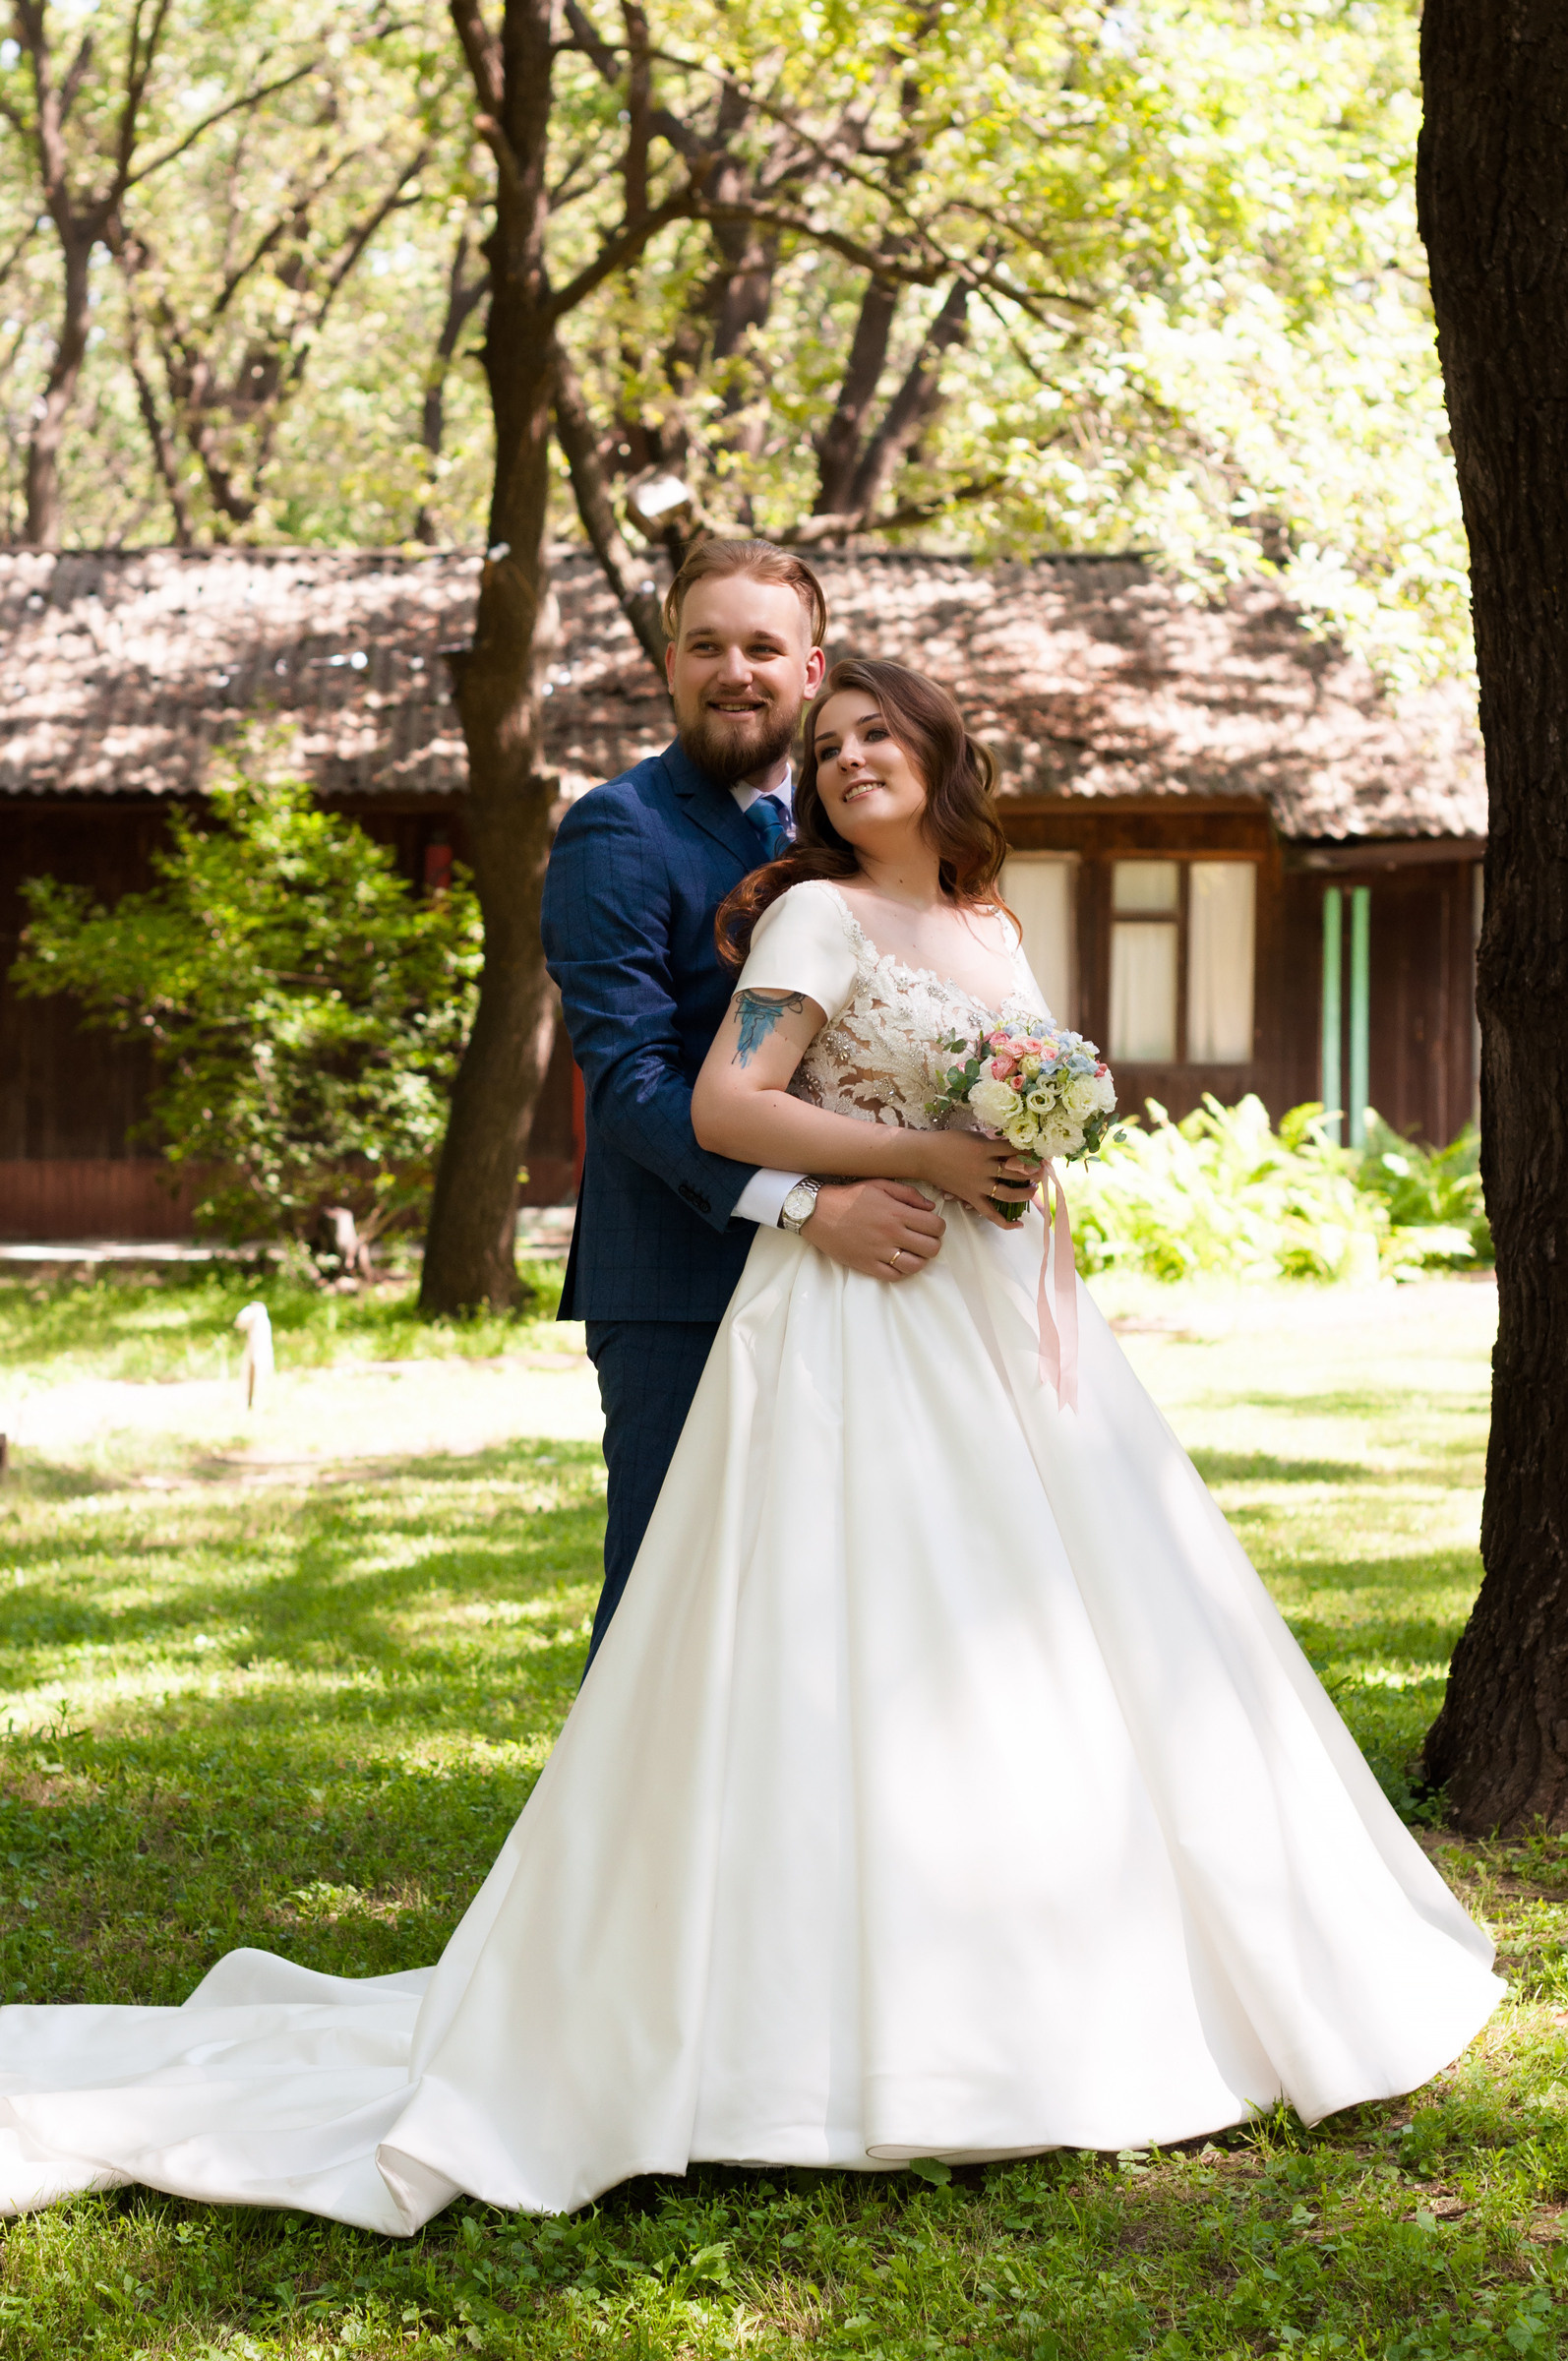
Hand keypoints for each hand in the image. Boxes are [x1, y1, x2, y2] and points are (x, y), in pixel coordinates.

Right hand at [801, 1179, 944, 1280]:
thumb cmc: (849, 1197)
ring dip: (919, 1259)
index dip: (938, 1227)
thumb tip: (930, 1207)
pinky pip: (894, 1276)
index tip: (930, 1226)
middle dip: (932, 1244)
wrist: (817, 1212)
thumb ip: (908, 1194)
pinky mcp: (867, 1265)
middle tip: (923, 1239)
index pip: (935, 1226)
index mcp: (897, 1213)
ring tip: (911, 1252)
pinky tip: (896, 1261)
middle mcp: (891, 1234)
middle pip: (931, 1248)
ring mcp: (879, 1252)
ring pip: (916, 1266)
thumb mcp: (879, 1185)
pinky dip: (900, 1271)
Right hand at [905, 1131, 1040, 1227]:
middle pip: (1017, 1171)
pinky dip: (1005, 1223)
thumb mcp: (972, 1136)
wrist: (924, 1156)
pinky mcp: (971, 1198)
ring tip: (1034, 1188)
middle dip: (1034, 1170)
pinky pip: (991, 1214)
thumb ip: (991, 1142)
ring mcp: (978, 1186)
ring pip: (1009, 1194)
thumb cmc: (948, 1142)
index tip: (1040, 1151)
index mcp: (985, 1149)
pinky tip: (1019, 1225)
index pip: (1015, 1150)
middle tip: (1042, 1169)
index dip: (1030, 1151)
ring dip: (1026, 1192)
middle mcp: (984, 1168)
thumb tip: (1011, 1146)